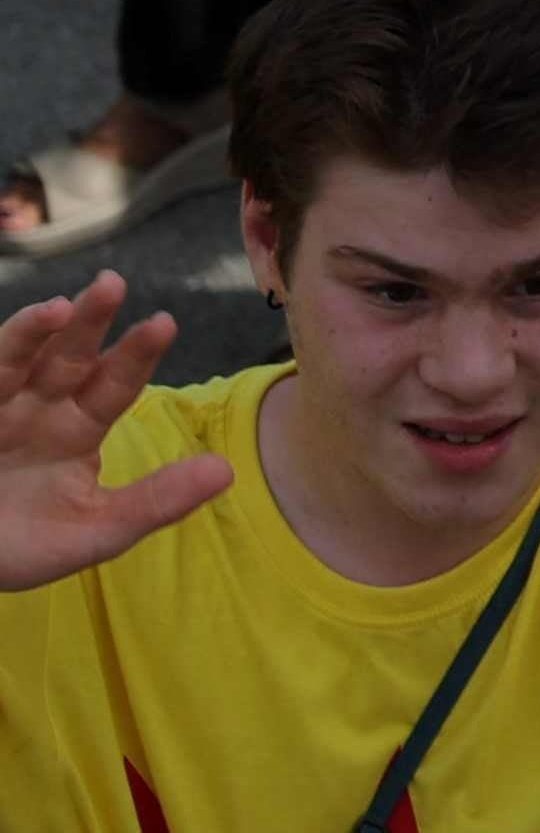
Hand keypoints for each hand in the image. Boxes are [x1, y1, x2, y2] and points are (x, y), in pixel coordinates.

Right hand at [0, 278, 233, 589]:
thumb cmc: (21, 549)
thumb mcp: (94, 532)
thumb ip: (155, 502)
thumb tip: (227, 471)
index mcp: (77, 428)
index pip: (115, 384)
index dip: (136, 354)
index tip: (162, 323)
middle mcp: (39, 408)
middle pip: (69, 357)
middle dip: (91, 321)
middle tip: (112, 284)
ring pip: (18, 357)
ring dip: (35, 328)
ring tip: (60, 307)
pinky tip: (16, 338)